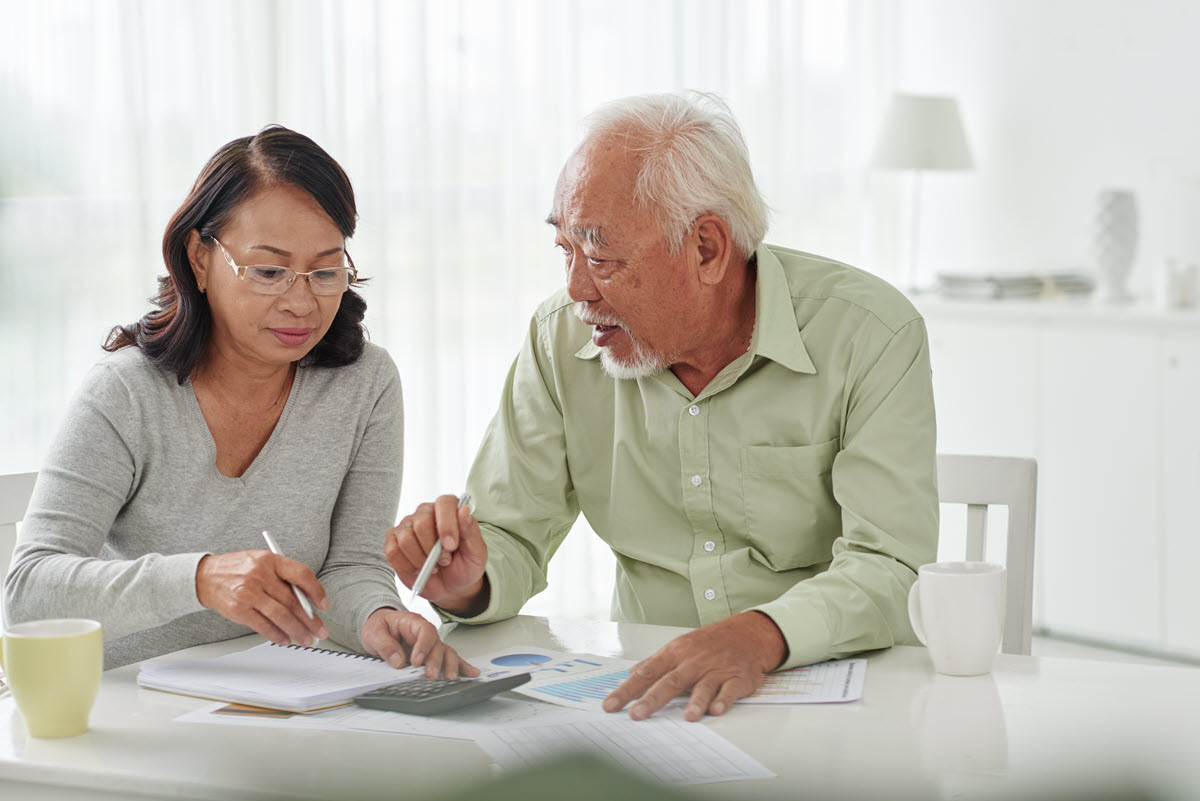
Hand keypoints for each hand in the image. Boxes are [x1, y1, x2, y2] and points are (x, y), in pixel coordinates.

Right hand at [195, 550, 329, 646]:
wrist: (205, 576)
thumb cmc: (239, 570)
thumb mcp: (263, 563)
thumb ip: (283, 578)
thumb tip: (308, 601)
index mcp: (271, 560)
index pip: (301, 574)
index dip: (316, 591)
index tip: (324, 605)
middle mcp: (260, 575)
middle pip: (293, 601)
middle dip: (311, 620)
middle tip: (320, 631)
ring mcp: (248, 593)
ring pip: (281, 616)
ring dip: (297, 631)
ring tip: (306, 639)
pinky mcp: (238, 609)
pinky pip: (263, 626)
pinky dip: (277, 635)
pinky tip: (285, 639)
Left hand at [360, 608, 479, 678]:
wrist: (379, 627)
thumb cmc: (379, 626)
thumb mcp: (374, 633)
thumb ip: (385, 645)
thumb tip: (398, 660)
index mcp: (412, 622)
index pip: (424, 631)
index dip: (423, 646)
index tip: (416, 661)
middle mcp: (425, 632)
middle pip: (437, 644)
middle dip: (436, 661)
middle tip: (430, 676)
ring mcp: (431, 644)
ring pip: (446, 652)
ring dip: (449, 665)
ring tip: (449, 678)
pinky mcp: (432, 654)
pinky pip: (449, 658)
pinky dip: (461, 666)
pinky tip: (470, 673)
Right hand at [385, 494, 488, 614]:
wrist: (451, 586)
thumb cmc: (465, 565)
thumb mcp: (476, 552)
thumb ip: (471, 531)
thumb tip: (464, 510)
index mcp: (448, 510)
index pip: (444, 503)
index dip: (447, 524)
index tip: (451, 546)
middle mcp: (425, 513)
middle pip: (421, 523)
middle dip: (433, 549)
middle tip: (444, 561)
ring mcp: (407, 526)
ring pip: (406, 539)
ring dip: (421, 560)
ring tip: (433, 567)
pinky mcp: (393, 542)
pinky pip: (393, 552)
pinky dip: (407, 566)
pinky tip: (418, 569)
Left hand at [603, 611, 786, 721]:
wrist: (746, 634)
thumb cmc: (708, 643)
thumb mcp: (678, 647)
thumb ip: (655, 664)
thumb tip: (631, 676)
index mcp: (675, 653)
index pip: (646, 672)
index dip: (627, 690)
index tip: (611, 705)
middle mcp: (693, 661)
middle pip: (671, 681)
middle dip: (653, 699)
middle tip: (637, 715)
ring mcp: (716, 670)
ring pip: (704, 686)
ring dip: (696, 701)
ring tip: (688, 717)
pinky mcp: (737, 678)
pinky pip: (730, 690)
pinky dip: (724, 699)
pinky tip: (716, 710)